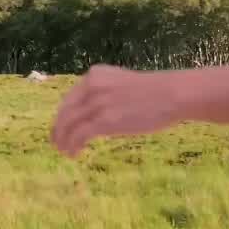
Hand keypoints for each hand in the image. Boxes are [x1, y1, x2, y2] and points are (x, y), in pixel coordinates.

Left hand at [51, 65, 176, 158]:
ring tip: (66, 152)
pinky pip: (78, 135)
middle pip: (65, 112)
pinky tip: (75, 153)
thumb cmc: (153, 92)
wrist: (171, 94)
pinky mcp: (104, 120)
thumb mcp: (121, 85)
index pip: (69, 99)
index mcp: (95, 75)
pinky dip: (73, 145)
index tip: (61, 129)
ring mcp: (97, 103)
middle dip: (58, 130)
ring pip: (68, 125)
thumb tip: (92, 115)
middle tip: (58, 144)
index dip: (62, 116)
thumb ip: (104, 94)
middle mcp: (92, 86)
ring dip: (63, 141)